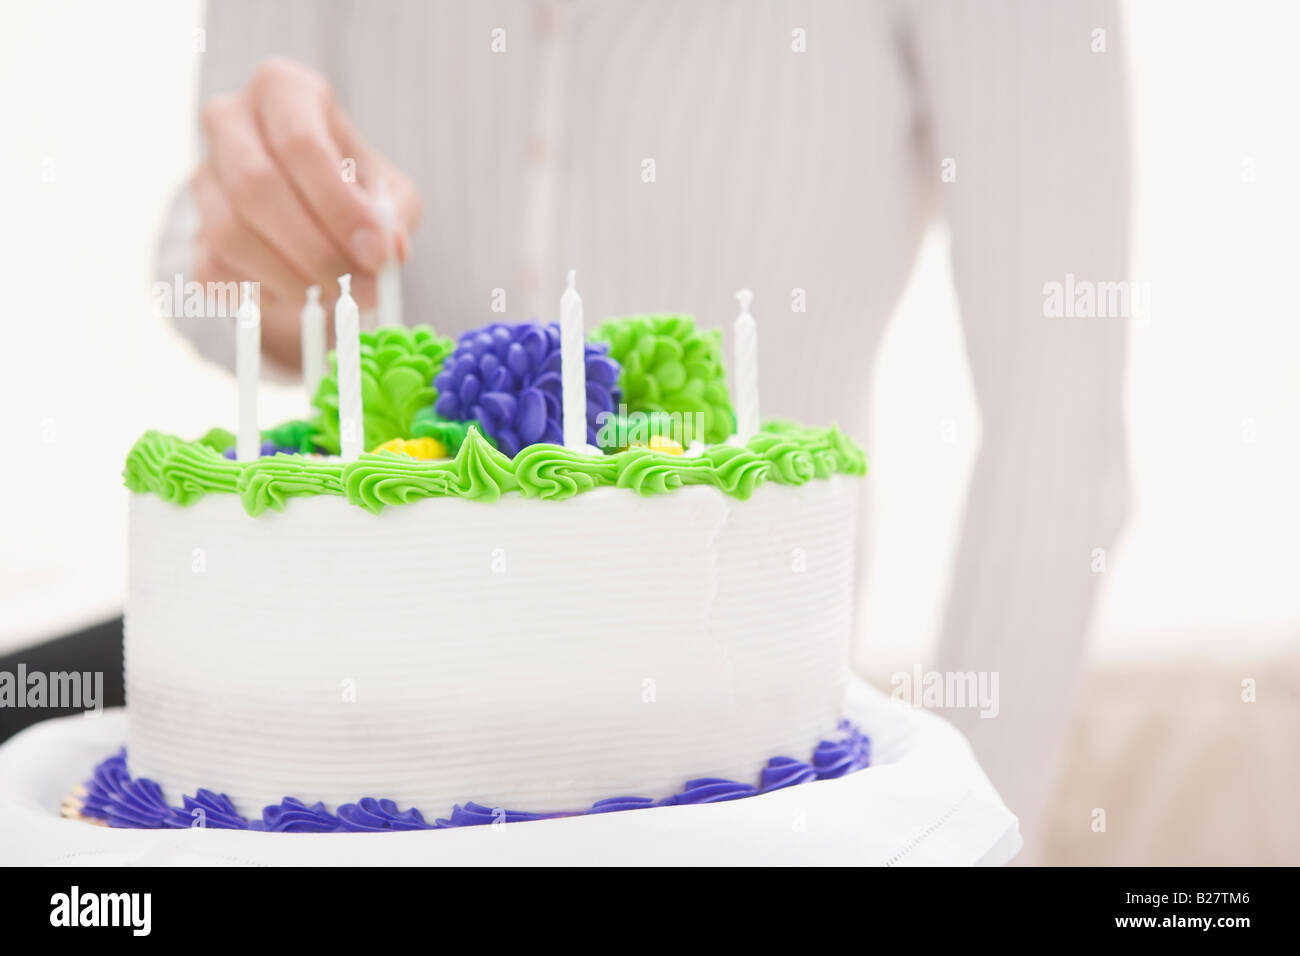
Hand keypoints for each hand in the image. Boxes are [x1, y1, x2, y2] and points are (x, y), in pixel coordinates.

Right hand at [192, 57, 420, 367]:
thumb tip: (390, 250)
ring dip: (293, 278)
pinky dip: (266, 295)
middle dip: (317, 249)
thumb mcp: (390, 192)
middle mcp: (230, 121)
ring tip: (339, 297)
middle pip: (257, 186)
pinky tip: (302, 298)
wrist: (313, 218)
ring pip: (231, 233)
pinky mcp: (193, 235)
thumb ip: (394, 216)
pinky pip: (216, 270)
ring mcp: (202, 176)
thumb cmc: (355, 190)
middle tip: (363, 289)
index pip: (300, 143)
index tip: (378, 254)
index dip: (339, 206)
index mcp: (283, 90)